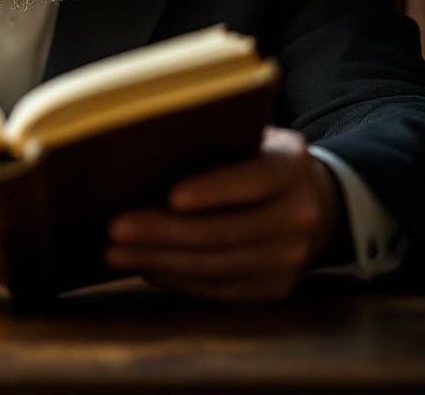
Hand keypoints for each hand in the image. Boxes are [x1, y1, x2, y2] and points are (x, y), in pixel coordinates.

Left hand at [105, 126, 341, 302]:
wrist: (309, 201)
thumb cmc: (254, 157)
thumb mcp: (247, 137)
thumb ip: (213, 141)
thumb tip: (143, 151)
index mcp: (290, 164)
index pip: (253, 179)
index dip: (213, 190)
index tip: (171, 196)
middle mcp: (299, 214)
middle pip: (224, 230)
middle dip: (164, 232)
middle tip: (116, 228)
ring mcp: (290, 258)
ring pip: (215, 265)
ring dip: (160, 261)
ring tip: (115, 252)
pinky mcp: (274, 287)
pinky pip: (217, 288)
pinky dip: (176, 279)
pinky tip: (145, 267)